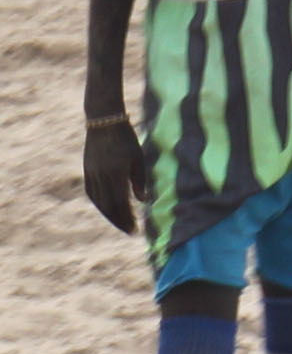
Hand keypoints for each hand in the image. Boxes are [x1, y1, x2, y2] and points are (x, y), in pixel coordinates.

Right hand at [80, 118, 139, 237]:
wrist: (103, 122)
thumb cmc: (126, 139)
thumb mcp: (138, 158)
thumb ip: (139, 181)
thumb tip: (142, 201)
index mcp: (116, 173)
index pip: (120, 203)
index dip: (128, 218)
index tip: (136, 229)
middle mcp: (101, 176)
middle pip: (108, 206)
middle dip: (120, 220)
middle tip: (131, 231)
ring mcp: (91, 174)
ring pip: (99, 201)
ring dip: (110, 215)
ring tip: (122, 223)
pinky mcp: (87, 171)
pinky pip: (92, 193)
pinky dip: (100, 204)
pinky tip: (108, 209)